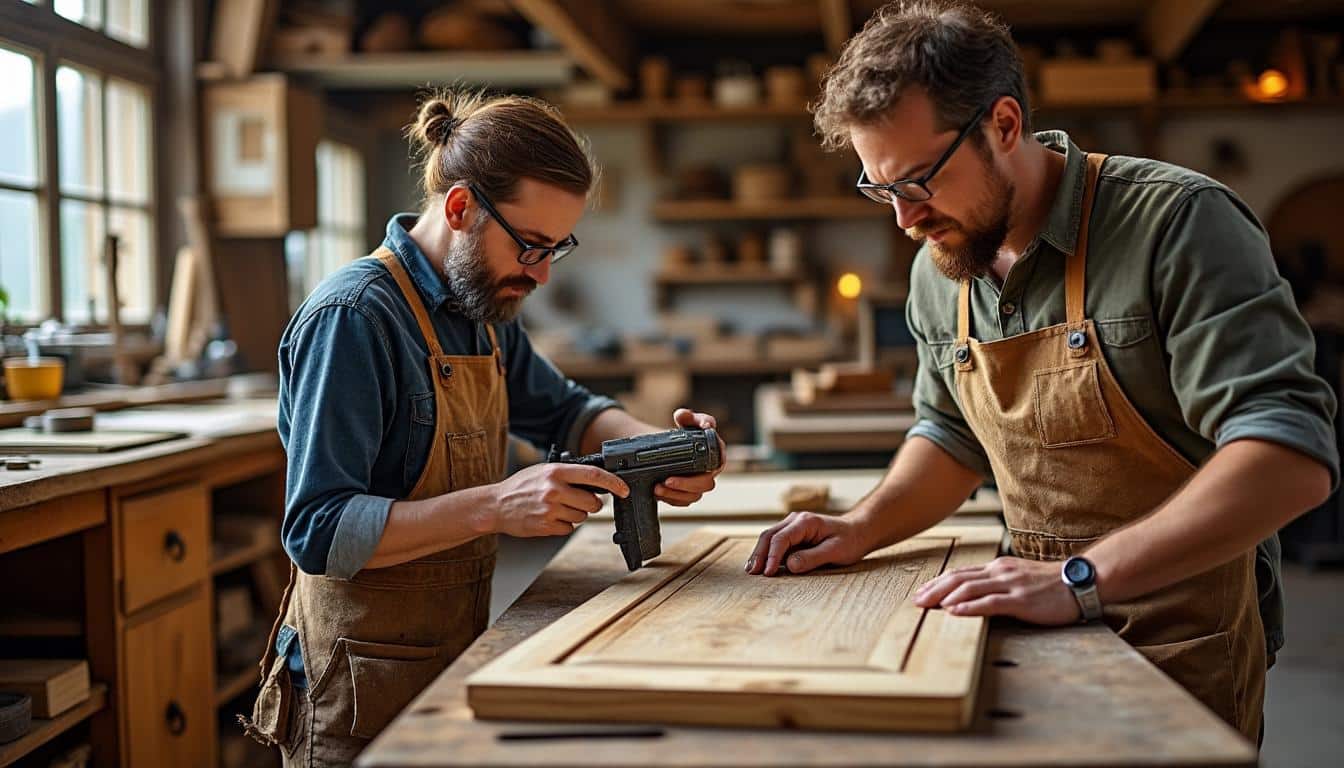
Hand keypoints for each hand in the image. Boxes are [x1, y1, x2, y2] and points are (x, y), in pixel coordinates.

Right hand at [488, 463, 628, 537]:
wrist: (495, 505)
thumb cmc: (520, 487)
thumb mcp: (543, 471)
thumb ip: (567, 474)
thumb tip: (596, 482)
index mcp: (556, 472)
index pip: (594, 475)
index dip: (613, 483)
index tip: (624, 490)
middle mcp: (554, 490)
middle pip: (592, 503)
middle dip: (590, 504)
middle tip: (577, 501)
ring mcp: (550, 509)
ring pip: (582, 517)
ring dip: (575, 515)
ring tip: (556, 508)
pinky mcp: (546, 526)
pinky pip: (569, 529)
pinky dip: (563, 525)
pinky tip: (549, 517)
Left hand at [654, 408, 726, 506]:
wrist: (666, 446)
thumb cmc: (683, 432)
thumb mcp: (685, 421)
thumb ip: (686, 415)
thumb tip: (684, 416)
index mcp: (716, 455)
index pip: (718, 462)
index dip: (708, 466)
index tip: (692, 463)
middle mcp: (710, 472)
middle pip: (706, 484)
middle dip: (687, 484)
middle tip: (667, 480)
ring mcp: (698, 485)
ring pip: (693, 496)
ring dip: (675, 495)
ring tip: (657, 488)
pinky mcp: (686, 494)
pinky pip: (682, 502)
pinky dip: (670, 499)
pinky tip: (657, 493)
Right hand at [744, 510, 866, 576]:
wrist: (858, 531)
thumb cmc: (850, 541)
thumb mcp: (836, 552)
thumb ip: (812, 558)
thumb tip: (789, 566)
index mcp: (806, 522)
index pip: (781, 538)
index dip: (771, 556)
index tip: (767, 572)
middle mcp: (795, 520)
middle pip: (769, 535)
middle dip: (759, 554)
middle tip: (752, 572)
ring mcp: (792, 526)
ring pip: (769, 538)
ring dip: (759, 554)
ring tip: (751, 571)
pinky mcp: (792, 534)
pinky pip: (775, 542)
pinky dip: (766, 554)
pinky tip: (760, 565)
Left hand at [912, 556, 1081, 624]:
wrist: (1080, 581)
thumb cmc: (1050, 584)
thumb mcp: (1018, 578)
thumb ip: (997, 583)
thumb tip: (975, 594)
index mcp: (997, 568)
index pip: (961, 573)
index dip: (938, 582)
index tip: (922, 592)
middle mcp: (1000, 572)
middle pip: (958, 578)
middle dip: (934, 589)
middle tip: (916, 601)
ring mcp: (1010, 585)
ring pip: (970, 587)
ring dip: (945, 597)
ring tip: (928, 606)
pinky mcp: (1021, 600)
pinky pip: (990, 602)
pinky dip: (969, 607)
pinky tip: (954, 612)